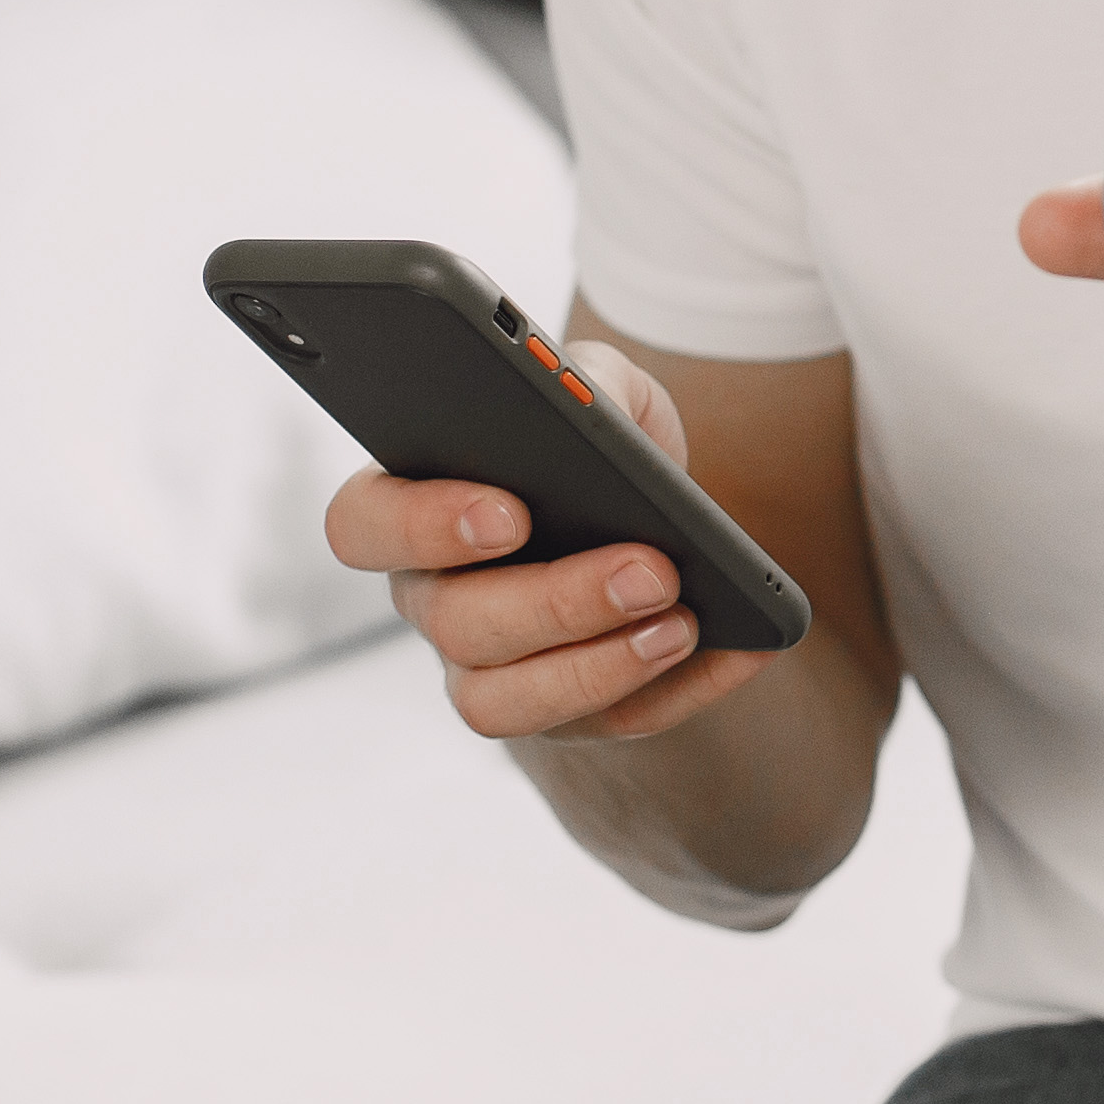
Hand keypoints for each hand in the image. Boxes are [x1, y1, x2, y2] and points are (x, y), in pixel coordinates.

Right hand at [325, 340, 774, 743]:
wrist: (656, 505)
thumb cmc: (602, 435)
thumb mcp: (599, 382)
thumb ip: (583, 379)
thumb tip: (594, 411)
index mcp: (411, 505)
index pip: (363, 526)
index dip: (421, 526)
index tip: (509, 512)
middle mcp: (433, 597)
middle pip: (457, 625)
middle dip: (558, 601)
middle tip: (652, 567)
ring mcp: (488, 667)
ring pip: (502, 704)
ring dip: (600, 667)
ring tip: (682, 620)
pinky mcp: (562, 713)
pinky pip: (606, 724)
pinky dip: (682, 690)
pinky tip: (739, 647)